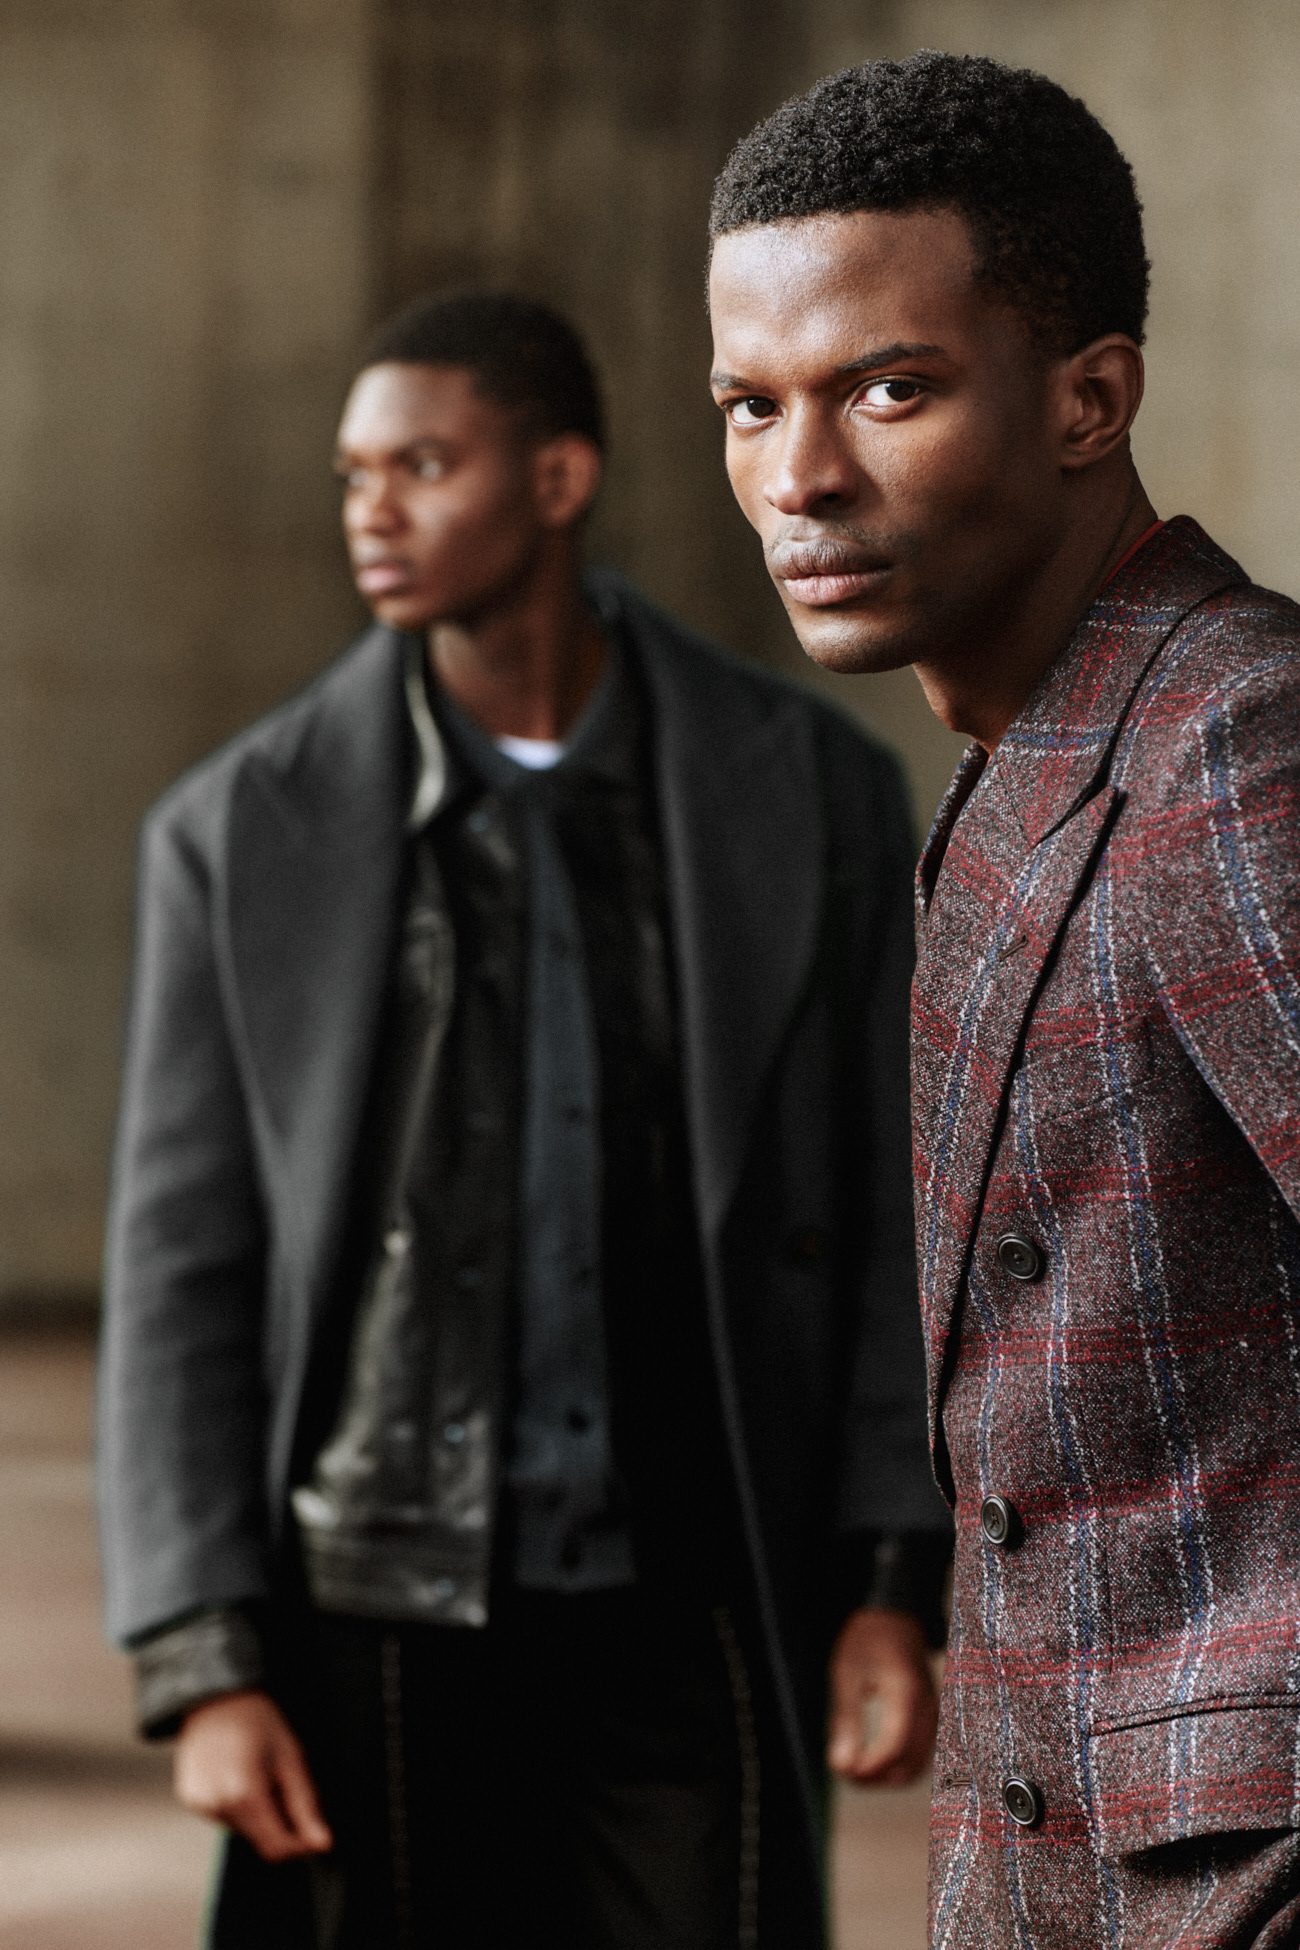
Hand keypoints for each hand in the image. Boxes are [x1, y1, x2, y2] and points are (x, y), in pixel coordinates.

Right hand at [175, 1689, 333, 1860]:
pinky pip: (221, 1816)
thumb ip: (306, 1806)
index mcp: (245, 1794)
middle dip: (279, 1824)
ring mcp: (199, 1804)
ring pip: (241, 1830)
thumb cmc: (257, 1720)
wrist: (216, 1697)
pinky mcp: (189, 1800)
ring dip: (256, 1814)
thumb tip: (322, 1844)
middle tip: (283, 1787)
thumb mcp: (291, 1758)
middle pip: (259, 1840)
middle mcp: (217, 1804)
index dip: (300, 1846)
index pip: (276, 1848)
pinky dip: (235, 1805)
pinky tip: (237, 1774)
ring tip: (258, 1774)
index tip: (313, 1834)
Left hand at [827, 1606, 938, 1784]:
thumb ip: (846, 1720)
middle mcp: (927, 1708)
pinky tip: (872, 1758)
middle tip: (844, 1771)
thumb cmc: (868, 1641)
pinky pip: (920, 1754)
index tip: (842, 1769)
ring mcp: (933, 1714)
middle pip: (909, 1765)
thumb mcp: (847, 1674)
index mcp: (906, 1693)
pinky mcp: (931, 1718)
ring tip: (856, 1768)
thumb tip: (841, 1765)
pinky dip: (897, 1765)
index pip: (894, 1748)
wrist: (895, 1618)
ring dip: (886, 1776)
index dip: (868, 1769)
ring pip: (917, 1765)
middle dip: (875, 1778)